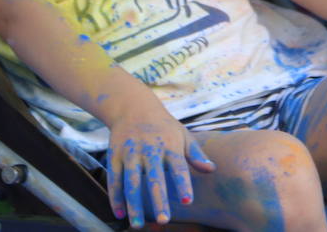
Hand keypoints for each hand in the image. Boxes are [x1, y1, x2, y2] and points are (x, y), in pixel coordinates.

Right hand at [106, 108, 214, 226]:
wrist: (133, 106)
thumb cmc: (163, 126)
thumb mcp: (182, 134)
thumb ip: (196, 154)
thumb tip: (212, 170)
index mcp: (170, 145)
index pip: (178, 167)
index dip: (182, 184)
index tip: (187, 201)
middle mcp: (149, 149)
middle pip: (154, 178)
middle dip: (158, 200)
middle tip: (163, 220)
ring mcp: (130, 152)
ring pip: (131, 182)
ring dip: (134, 204)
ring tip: (137, 224)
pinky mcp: (114, 155)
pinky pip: (114, 179)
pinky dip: (115, 197)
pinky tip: (119, 213)